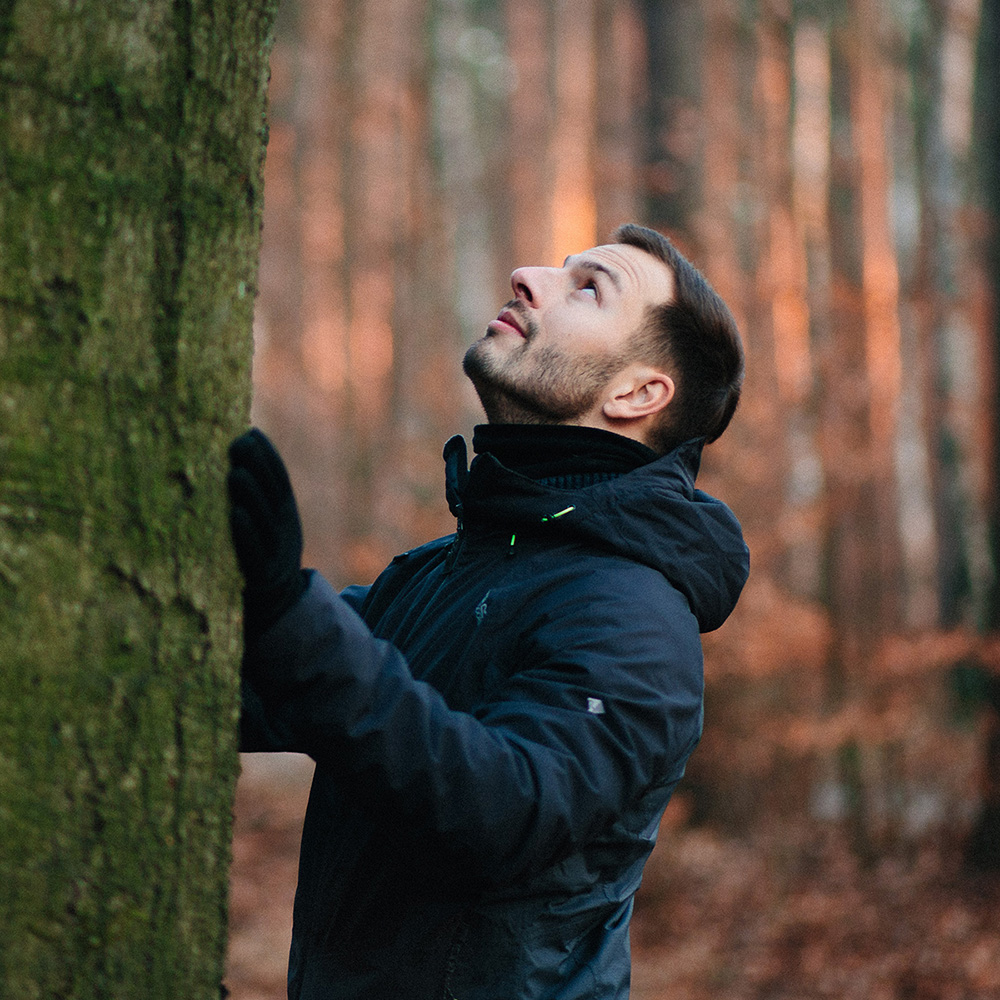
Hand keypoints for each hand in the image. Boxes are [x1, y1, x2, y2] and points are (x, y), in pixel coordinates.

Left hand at [227, 428, 306, 637]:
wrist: (276, 612)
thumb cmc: (259, 562)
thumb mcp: (266, 530)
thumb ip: (254, 502)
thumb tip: (229, 463)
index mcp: (286, 518)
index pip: (280, 481)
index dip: (269, 457)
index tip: (250, 433)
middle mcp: (285, 533)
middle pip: (274, 495)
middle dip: (259, 467)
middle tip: (238, 442)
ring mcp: (275, 555)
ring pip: (265, 522)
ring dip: (251, 496)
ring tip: (234, 473)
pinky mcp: (261, 578)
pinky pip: (254, 554)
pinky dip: (246, 534)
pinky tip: (235, 515)